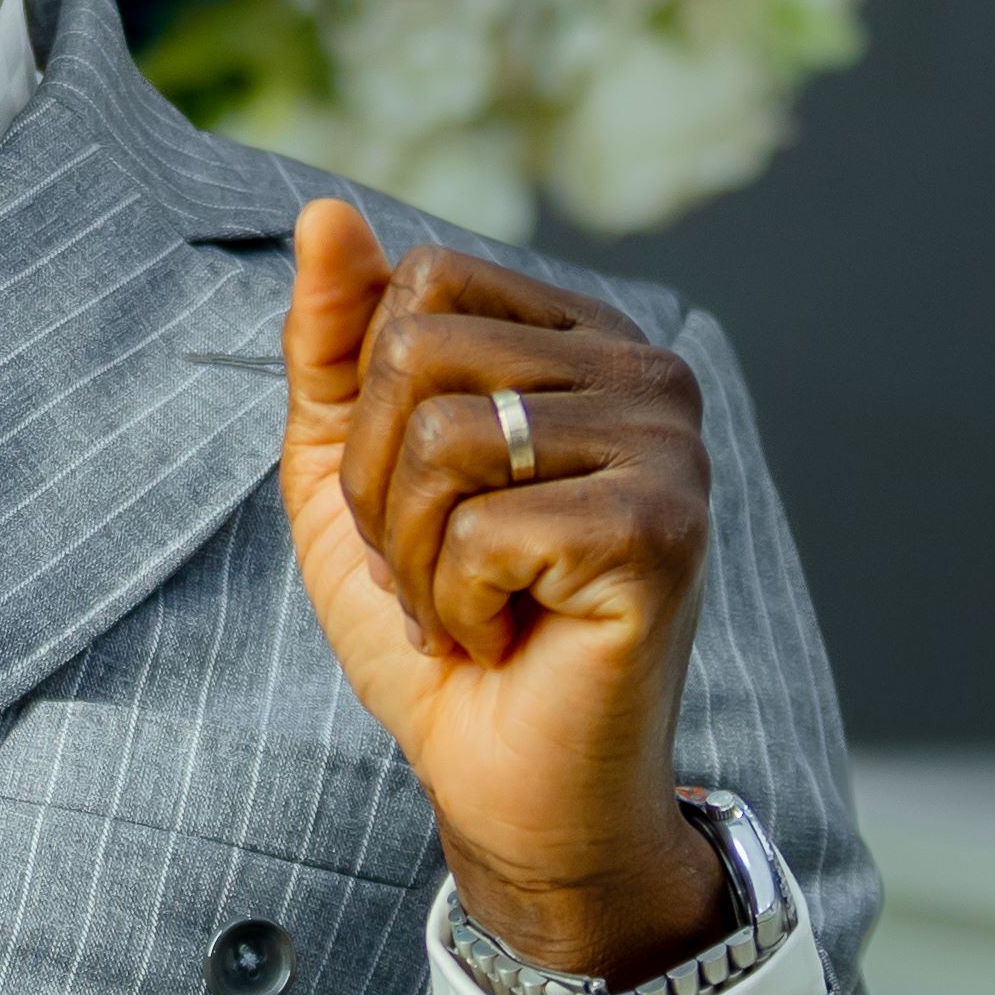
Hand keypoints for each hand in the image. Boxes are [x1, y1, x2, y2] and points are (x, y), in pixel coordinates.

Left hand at [280, 203, 728, 986]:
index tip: (415, 504)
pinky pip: (484, 526)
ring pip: (443, 441)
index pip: (418, 285)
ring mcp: (669, 445)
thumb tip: (325, 214)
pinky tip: (510, 638)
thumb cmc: (437, 628)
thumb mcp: (346, 473)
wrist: (504, 780)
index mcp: (578, 338)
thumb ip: (334, 345)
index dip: (370, 410)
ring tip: (470, 608)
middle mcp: (645, 370)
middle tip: (436, 572)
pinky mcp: (665, 529)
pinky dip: (459, 604)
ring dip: (415, 557)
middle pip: (417, 355)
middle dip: (381, 491)